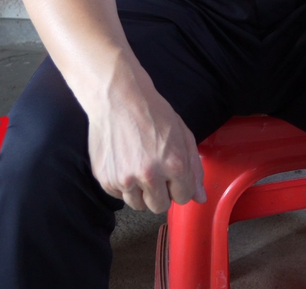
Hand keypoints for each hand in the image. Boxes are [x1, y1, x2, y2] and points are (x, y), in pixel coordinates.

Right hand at [86, 75, 204, 212]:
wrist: (118, 99)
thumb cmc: (153, 114)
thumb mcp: (184, 136)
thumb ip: (194, 169)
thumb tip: (200, 198)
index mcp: (174, 165)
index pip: (182, 197)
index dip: (179, 187)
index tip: (173, 177)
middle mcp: (149, 175)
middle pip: (159, 206)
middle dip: (161, 193)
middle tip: (156, 173)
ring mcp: (124, 179)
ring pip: (138, 205)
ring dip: (141, 192)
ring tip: (139, 167)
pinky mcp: (105, 179)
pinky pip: (118, 195)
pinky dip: (123, 185)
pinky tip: (124, 163)